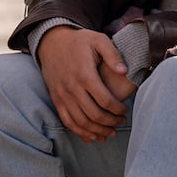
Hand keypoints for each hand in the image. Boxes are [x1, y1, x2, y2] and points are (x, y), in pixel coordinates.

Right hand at [38, 26, 132, 142]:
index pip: (105, 100)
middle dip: (111, 122)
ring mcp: (62, 95)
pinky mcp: (56, 100)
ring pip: (81, 122)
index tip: (125, 110)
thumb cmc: (78, 41)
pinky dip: (80, 132)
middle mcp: (72, 88)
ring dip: (97, 131)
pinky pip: (67, 121)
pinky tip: (92, 136)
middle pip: (94, 115)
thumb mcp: (98, 40)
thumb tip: (124, 71)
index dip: (118, 109)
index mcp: (85, 75)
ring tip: (110, 131)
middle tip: (121, 121)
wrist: (51, 42)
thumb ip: (113, 54)